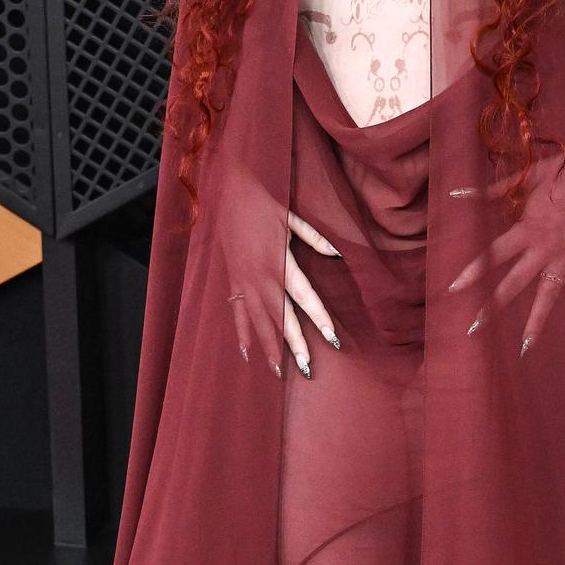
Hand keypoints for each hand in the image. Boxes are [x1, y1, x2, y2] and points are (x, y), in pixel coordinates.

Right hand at [216, 162, 343, 375]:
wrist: (226, 193)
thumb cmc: (262, 204)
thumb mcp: (292, 218)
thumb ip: (315, 239)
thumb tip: (339, 255)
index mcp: (280, 262)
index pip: (304, 296)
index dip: (319, 317)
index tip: (332, 337)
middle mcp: (262, 277)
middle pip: (282, 316)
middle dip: (296, 343)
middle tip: (308, 367)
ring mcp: (245, 281)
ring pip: (259, 321)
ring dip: (270, 346)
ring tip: (278, 371)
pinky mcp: (233, 280)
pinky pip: (237, 313)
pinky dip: (241, 333)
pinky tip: (247, 354)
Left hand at [444, 128, 564, 355]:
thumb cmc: (561, 171)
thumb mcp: (524, 178)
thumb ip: (489, 191)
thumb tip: (456, 194)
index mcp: (527, 230)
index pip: (493, 256)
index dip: (473, 272)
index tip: (453, 289)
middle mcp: (543, 249)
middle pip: (513, 283)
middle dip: (493, 306)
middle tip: (474, 329)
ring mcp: (564, 258)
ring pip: (547, 296)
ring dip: (536, 322)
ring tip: (525, 347)